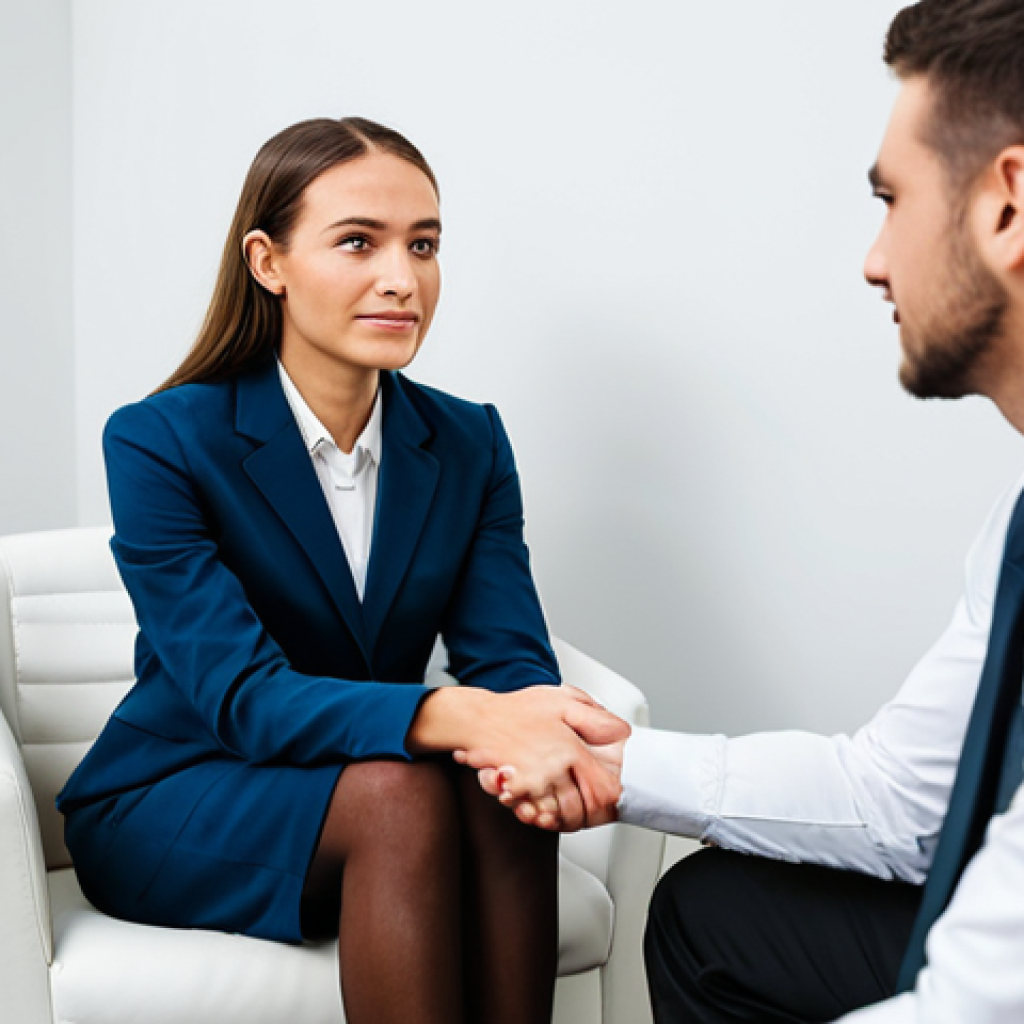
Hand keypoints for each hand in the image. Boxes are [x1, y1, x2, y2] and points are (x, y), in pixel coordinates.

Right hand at [462, 686, 628, 830]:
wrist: (477, 719)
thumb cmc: (516, 709)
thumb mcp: (563, 701)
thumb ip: (595, 717)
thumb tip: (620, 731)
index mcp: (570, 750)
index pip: (601, 788)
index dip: (607, 796)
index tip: (608, 796)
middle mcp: (553, 771)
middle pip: (580, 808)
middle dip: (584, 811)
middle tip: (587, 805)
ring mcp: (533, 784)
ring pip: (558, 815)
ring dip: (563, 816)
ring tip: (565, 807)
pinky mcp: (515, 793)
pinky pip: (536, 815)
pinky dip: (541, 816)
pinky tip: (542, 807)